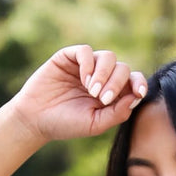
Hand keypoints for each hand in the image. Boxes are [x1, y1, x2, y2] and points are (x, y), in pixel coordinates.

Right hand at [9, 45, 148, 143]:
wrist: (36, 120)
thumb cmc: (66, 124)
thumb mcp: (96, 124)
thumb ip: (118, 113)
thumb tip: (136, 96)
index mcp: (112, 93)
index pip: (133, 81)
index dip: (139, 83)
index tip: (139, 93)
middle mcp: (102, 77)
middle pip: (122, 68)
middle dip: (116, 83)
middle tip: (102, 98)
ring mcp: (86, 66)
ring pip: (108, 57)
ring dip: (104, 74)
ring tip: (92, 90)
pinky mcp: (69, 57)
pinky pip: (85, 51)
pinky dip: (88, 63)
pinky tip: (84, 79)